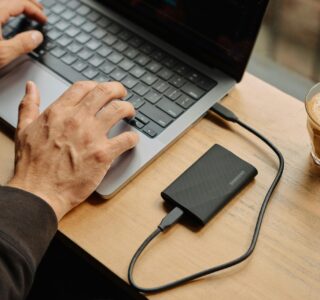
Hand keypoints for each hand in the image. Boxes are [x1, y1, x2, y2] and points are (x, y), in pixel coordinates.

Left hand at [0, 0, 46, 68]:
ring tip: (27, 10)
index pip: (19, 3)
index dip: (35, 11)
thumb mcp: (2, 54)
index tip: (44, 20)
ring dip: (18, 5)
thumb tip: (37, 37)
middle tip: (40, 10)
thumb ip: (22, 44)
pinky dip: (8, 9)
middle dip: (29, 3)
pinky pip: (0, 7)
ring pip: (5, 1)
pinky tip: (9, 17)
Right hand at [7, 81, 138, 220]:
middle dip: (118, 89)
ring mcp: (92, 136)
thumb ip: (29, 106)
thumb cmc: (31, 165)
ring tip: (130, 113)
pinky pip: (126, 139)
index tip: (100, 90)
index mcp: (59, 112)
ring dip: (128, 109)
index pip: (83, 87)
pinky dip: (133, 137)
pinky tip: (132, 139)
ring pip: (119, 110)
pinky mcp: (103, 154)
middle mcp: (77, 120)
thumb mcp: (24, 129)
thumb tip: (31, 87)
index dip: (96, 85)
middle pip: (105, 92)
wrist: (39, 192)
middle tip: (122, 94)